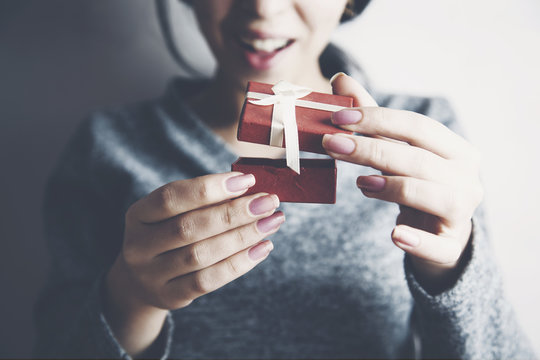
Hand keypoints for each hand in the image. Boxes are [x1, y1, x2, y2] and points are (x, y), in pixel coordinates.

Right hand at [104, 172, 283, 354]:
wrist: (142, 280)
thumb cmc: (168, 233)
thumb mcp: (173, 213)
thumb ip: (204, 200)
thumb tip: (250, 189)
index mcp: (138, 215)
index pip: (171, 197)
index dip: (210, 187)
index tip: (247, 180)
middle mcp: (139, 246)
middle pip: (190, 227)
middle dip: (234, 212)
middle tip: (268, 201)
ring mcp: (152, 275)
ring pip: (201, 255)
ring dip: (243, 236)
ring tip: (272, 222)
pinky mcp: (170, 296)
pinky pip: (209, 280)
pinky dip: (240, 263)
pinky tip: (263, 247)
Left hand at [323, 73, 482, 291]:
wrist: (439, 234)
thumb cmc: (415, 184)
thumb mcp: (396, 151)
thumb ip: (371, 119)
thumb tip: (340, 78)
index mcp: (455, 150)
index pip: (418, 127)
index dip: (378, 120)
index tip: (338, 119)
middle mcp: (466, 178)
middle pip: (418, 160)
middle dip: (371, 150)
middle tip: (331, 145)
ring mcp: (462, 213)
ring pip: (429, 195)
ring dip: (392, 187)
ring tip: (360, 184)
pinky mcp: (452, 246)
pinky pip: (437, 244)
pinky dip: (417, 240)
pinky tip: (394, 235)